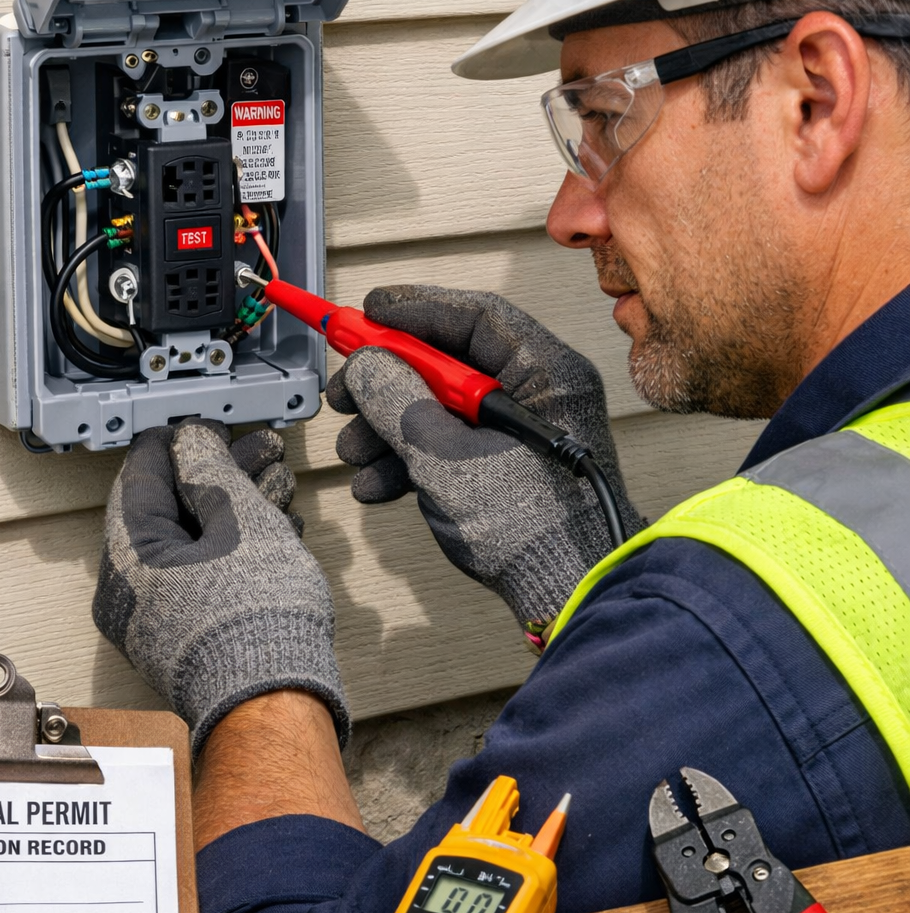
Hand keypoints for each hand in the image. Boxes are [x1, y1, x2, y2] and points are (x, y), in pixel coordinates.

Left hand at [93, 421, 347, 753]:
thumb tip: (193, 440)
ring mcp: (158, 618)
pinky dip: (235, 547)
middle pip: (171, 508)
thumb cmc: (255, 620)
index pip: (140, 475)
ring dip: (236, 508)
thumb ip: (213, 470)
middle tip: (257, 451)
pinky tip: (276, 530)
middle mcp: (131, 591)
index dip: (179, 440)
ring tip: (278, 485)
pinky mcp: (188, 637)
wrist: (276, 702)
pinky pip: (203, 574)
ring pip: (193, 541)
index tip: (206, 424)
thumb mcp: (240, 520)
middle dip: (220, 474)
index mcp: (128, 558)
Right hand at [326, 285, 642, 627]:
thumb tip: (366, 366)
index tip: (365, 314)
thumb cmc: (534, 532)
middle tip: (343, 394)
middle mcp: (540, 396)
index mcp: (548, 374)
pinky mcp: (509, 472)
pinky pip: (452, 446)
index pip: (477, 318)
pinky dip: (410, 460)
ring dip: (388, 429)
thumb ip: (399, 405)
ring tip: (353, 453)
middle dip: (388, 383)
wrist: (569, 600)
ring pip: (442, 409)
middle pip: (450, 364)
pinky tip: (376, 484)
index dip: (415, 311)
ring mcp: (523, 436)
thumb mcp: (446, 460)